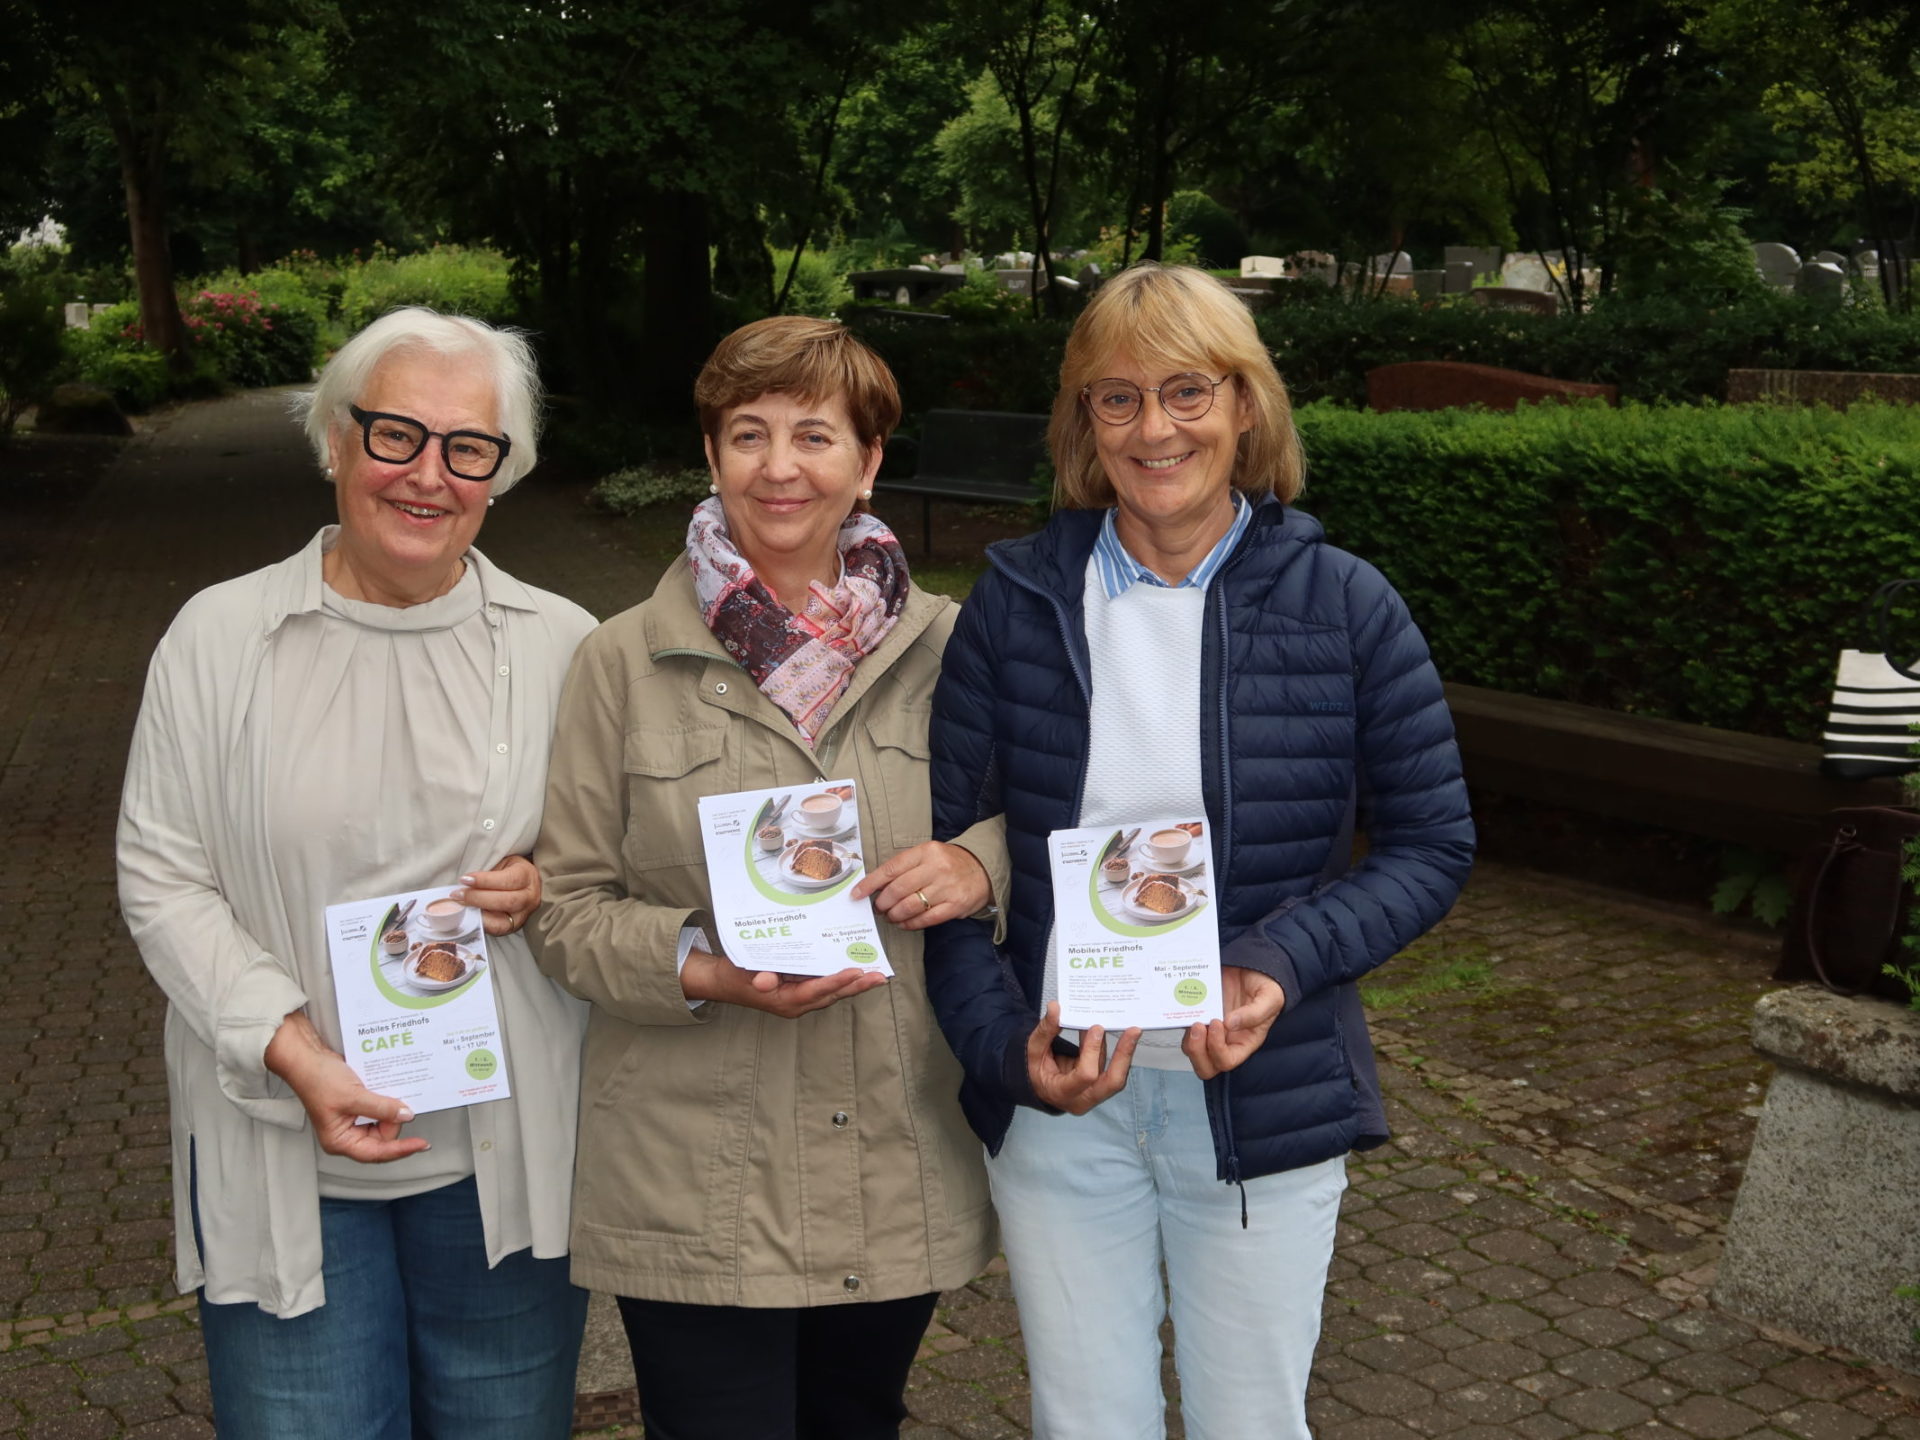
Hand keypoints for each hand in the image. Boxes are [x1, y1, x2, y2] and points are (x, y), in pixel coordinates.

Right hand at [264, 1012, 429, 1162]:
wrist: (308, 1058)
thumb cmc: (318, 1079)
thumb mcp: (353, 1096)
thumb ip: (381, 1108)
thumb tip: (406, 1115)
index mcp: (340, 1141)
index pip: (376, 1152)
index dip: (401, 1149)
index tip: (421, 1144)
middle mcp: (347, 1135)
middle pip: (383, 1136)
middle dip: (392, 1119)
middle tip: (395, 1100)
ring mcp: (353, 1121)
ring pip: (384, 1121)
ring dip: (390, 1107)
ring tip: (387, 1091)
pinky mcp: (358, 1107)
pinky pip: (380, 1108)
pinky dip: (386, 1100)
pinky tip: (388, 1088)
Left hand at [454, 856, 539, 937]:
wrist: (522, 883)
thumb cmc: (507, 870)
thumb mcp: (500, 863)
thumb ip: (487, 872)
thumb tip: (464, 882)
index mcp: (527, 875)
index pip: (508, 880)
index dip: (485, 881)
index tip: (464, 879)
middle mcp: (530, 897)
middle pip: (507, 901)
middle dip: (478, 898)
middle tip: (457, 894)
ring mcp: (524, 914)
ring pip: (503, 919)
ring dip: (478, 913)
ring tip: (460, 906)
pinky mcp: (514, 927)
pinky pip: (497, 929)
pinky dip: (481, 923)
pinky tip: (469, 915)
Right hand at [679, 948, 887, 1018]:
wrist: (724, 982)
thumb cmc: (735, 975)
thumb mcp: (743, 973)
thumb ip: (757, 977)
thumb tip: (765, 981)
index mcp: (786, 1000)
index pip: (817, 990)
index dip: (838, 981)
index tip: (857, 972)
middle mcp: (798, 1004)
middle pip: (832, 995)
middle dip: (857, 986)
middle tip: (880, 976)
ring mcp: (800, 1000)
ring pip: (832, 993)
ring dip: (854, 984)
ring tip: (877, 974)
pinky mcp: (801, 993)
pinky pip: (826, 988)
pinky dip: (841, 980)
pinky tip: (856, 970)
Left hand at [850, 841, 991, 930]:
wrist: (983, 869)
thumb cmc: (948, 863)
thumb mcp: (928, 855)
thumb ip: (905, 867)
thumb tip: (876, 886)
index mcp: (926, 851)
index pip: (891, 869)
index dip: (870, 883)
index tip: (856, 894)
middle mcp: (937, 868)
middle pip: (898, 889)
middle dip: (883, 903)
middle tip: (878, 908)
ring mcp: (947, 887)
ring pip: (910, 906)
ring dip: (894, 915)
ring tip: (890, 916)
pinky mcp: (955, 905)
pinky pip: (926, 919)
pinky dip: (910, 924)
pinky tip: (904, 923)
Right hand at [1027, 1002, 1139, 1113]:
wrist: (1037, 1087)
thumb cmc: (1033, 1070)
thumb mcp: (1034, 1049)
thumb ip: (1046, 1030)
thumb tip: (1055, 1007)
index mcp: (1062, 1092)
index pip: (1086, 1075)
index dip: (1092, 1050)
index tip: (1095, 1028)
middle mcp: (1082, 1099)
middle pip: (1112, 1082)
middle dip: (1124, 1055)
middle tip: (1134, 1030)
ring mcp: (1094, 1096)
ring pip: (1116, 1076)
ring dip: (1123, 1051)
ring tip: (1129, 1029)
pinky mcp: (1100, 1088)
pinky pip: (1112, 1070)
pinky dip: (1116, 1052)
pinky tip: (1117, 1035)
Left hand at [1182, 966, 1284, 1079]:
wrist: (1252, 965)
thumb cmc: (1265, 985)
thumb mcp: (1271, 997)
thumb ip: (1255, 1013)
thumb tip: (1230, 1024)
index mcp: (1244, 1041)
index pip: (1226, 1061)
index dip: (1217, 1049)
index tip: (1217, 1023)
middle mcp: (1225, 1040)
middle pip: (1205, 1066)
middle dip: (1197, 1051)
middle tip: (1198, 1026)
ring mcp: (1209, 1029)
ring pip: (1191, 1049)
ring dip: (1189, 1038)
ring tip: (1194, 1017)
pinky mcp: (1198, 1014)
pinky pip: (1183, 1026)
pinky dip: (1180, 1020)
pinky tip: (1186, 1006)